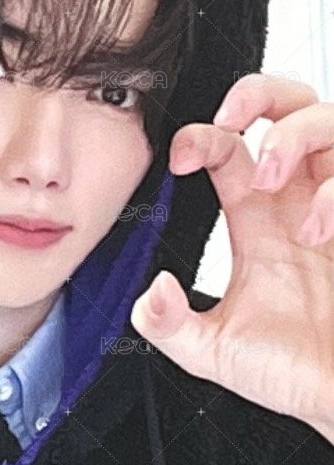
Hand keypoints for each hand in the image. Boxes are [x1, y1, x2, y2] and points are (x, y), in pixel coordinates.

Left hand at [131, 73, 333, 444]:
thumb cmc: (293, 371)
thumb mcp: (215, 351)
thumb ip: (170, 325)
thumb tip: (149, 292)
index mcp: (257, 217)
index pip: (228, 146)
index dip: (200, 135)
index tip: (179, 159)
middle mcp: (297, 200)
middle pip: (288, 106)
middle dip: (259, 94)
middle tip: (233, 120)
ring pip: (328, 120)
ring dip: (293, 136)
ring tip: (269, 178)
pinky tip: (319, 230)